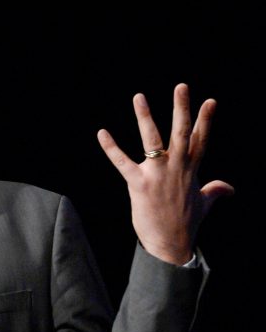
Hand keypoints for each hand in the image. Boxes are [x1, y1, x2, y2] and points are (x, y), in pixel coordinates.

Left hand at [97, 83, 233, 264]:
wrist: (172, 245)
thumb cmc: (186, 224)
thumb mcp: (204, 204)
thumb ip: (215, 191)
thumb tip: (229, 188)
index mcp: (191, 170)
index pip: (201, 139)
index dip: (205, 120)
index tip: (210, 101)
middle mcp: (177, 168)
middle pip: (182, 132)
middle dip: (182, 108)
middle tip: (182, 86)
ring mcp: (158, 175)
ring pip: (153, 140)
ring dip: (145, 117)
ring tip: (139, 97)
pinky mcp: (139, 184)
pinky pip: (122, 162)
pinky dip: (111, 148)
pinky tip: (102, 133)